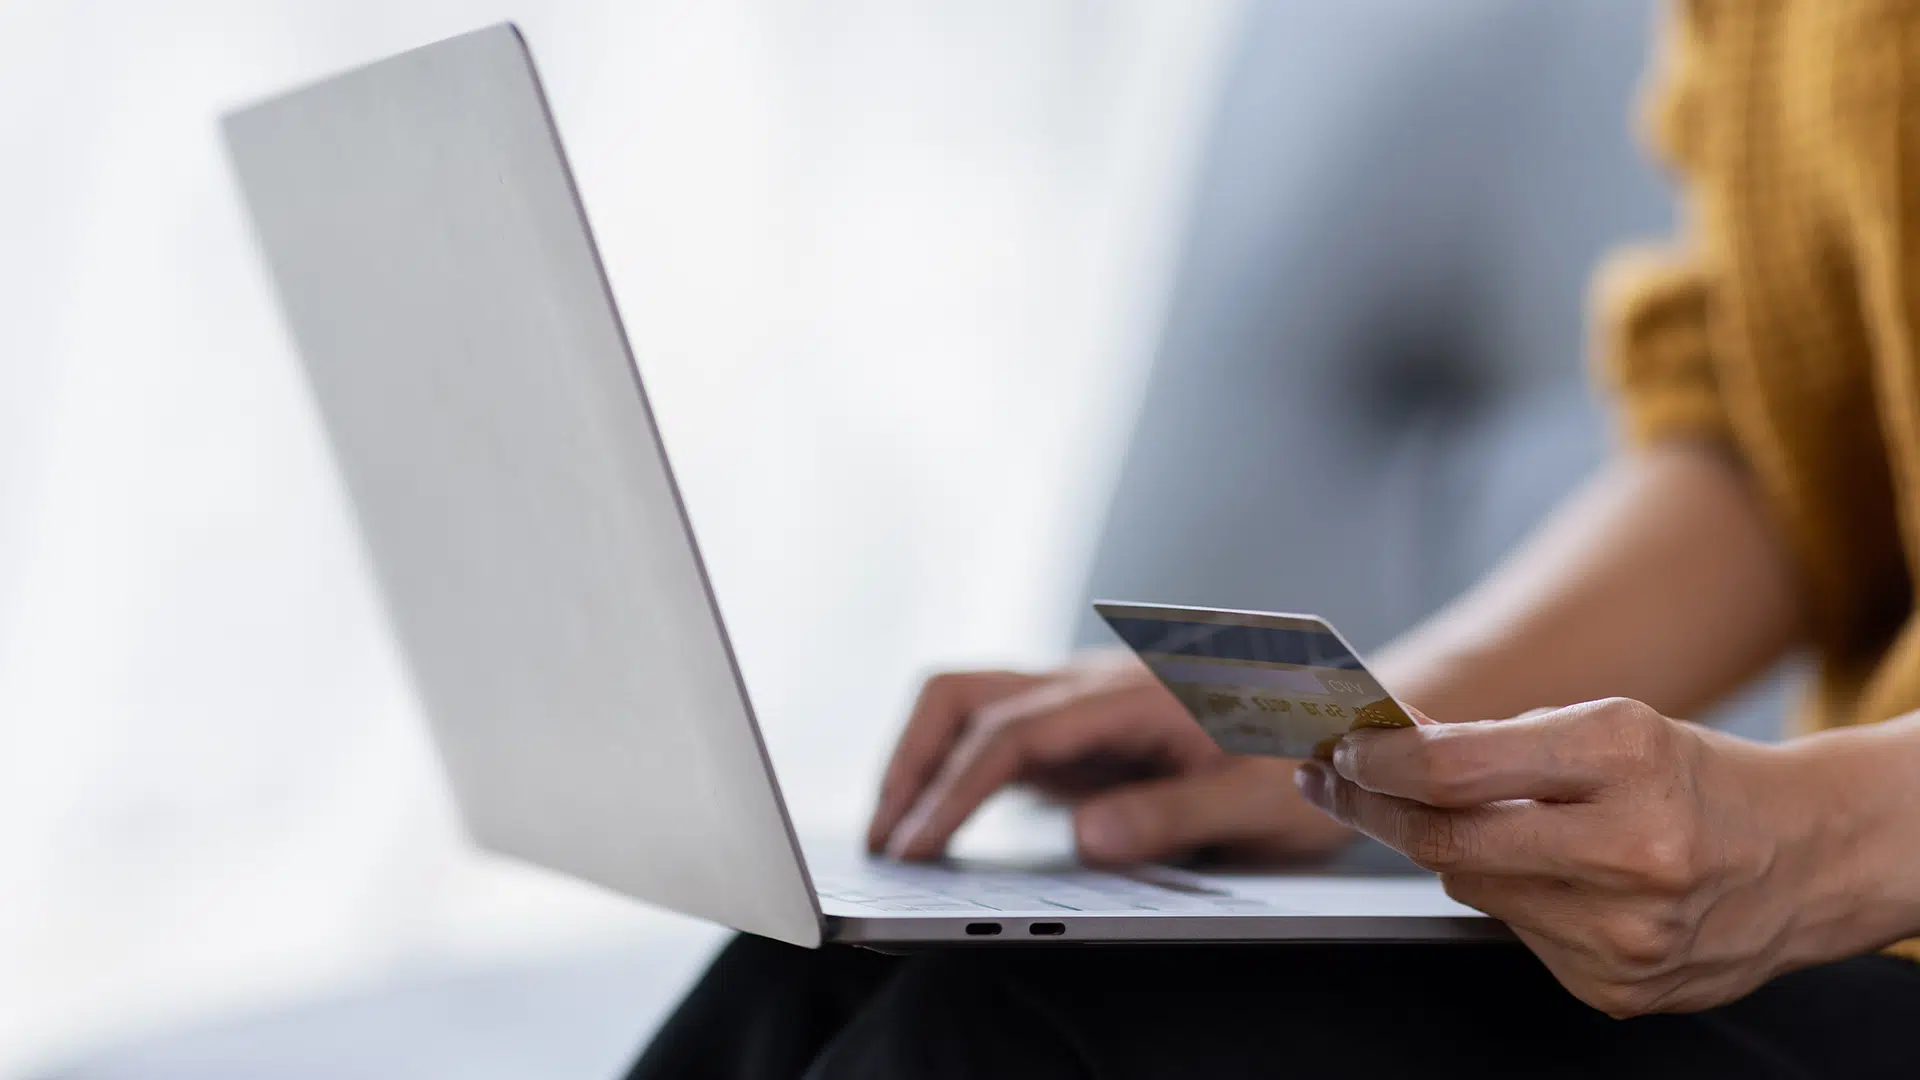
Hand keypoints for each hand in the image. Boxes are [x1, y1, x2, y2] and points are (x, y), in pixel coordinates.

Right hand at [868, 653, 1353, 862]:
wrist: (1347, 719)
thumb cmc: (1309, 752)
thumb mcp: (1258, 798)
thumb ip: (1174, 813)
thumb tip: (1086, 836)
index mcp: (1129, 692)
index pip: (1013, 731)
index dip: (955, 789)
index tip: (918, 846)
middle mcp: (1091, 684)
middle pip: (965, 695)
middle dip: (910, 761)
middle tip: (885, 842)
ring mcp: (1080, 704)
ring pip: (970, 705)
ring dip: (922, 761)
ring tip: (898, 837)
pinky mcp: (1081, 731)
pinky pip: (996, 736)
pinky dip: (952, 771)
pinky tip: (942, 827)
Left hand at [1295, 697, 1838, 1016]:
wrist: (1804, 860)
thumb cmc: (1694, 779)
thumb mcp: (1609, 726)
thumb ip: (1497, 740)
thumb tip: (1385, 741)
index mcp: (1626, 760)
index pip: (1453, 770)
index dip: (1378, 762)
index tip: (1342, 751)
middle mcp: (1628, 851)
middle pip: (1446, 838)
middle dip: (1372, 807)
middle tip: (1335, 781)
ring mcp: (1622, 931)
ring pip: (1470, 885)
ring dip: (1448, 848)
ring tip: (1465, 818)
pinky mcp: (1616, 986)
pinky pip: (1515, 931)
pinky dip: (1511, 895)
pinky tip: (1548, 874)